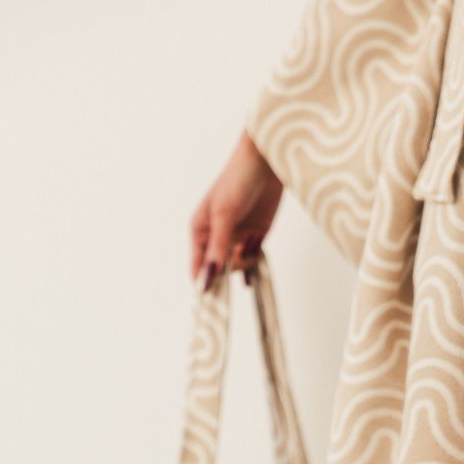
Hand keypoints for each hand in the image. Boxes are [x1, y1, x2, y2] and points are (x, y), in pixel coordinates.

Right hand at [190, 130, 282, 288]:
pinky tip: (255, 275)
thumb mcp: (224, 216)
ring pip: (237, 268)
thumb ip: (217, 250)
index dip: (205, 285)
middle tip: (241, 252)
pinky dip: (254, 269)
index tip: (216, 301)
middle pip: (218, 272)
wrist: (266, 162)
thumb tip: (206, 281)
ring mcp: (236, 238)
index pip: (197, 268)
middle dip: (229, 271)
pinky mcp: (256, 237)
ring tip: (251, 243)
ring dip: (245, 263)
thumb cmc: (237, 181)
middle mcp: (216, 238)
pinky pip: (253, 262)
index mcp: (199, 232)